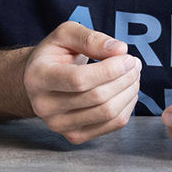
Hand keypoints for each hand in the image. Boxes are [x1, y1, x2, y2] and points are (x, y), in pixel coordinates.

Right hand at [23, 21, 140, 143]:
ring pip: (108, 113)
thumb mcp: (65, 35)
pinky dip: (127, 106)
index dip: (110, 69)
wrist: (41, 81)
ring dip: (129, 92)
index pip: (79, 80)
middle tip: (134, 64)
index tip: (127, 57)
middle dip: (125, 78)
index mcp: (38, 78)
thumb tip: (120, 50)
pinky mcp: (73, 136)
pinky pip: (112, 125)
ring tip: (132, 75)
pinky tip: (126, 91)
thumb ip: (90, 38)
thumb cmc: (54, 55)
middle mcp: (43, 106)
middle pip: (97, 97)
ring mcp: (57, 125)